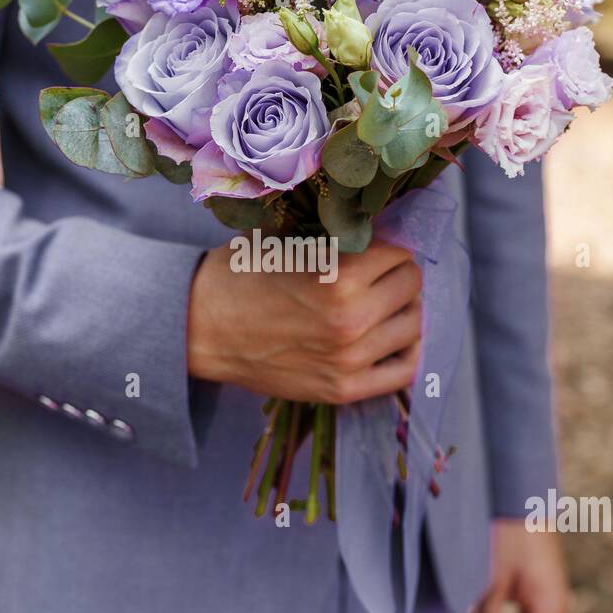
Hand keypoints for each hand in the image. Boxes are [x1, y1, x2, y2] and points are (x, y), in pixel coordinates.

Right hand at [187, 239, 421, 404]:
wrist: (200, 329)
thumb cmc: (239, 275)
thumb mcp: (286, 238)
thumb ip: (336, 235)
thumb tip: (383, 223)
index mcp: (339, 276)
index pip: (400, 249)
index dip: (391, 240)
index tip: (381, 241)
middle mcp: (351, 319)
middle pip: (411, 284)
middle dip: (398, 271)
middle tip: (381, 270)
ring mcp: (349, 359)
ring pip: (413, 324)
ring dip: (403, 307)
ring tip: (384, 300)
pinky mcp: (343, 389)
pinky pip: (403, 370)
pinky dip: (405, 350)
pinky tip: (391, 336)